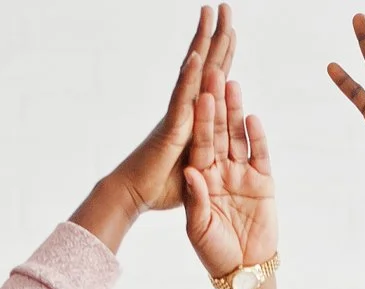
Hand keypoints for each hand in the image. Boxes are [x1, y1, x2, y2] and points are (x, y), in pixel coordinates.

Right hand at [75, 6, 233, 246]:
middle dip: (217, 34)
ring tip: (209, 12)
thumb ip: (205, 150)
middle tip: (223, 5)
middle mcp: (187, 108)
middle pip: (207, 64)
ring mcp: (179, 114)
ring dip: (203, 41)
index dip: (223, 53)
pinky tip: (196, 55)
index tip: (230, 28)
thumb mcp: (196, 166)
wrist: (134, 194)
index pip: (214, 78)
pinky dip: (189, 77)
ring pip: (194, 72)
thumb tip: (216, 143)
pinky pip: (182, 99)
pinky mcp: (171, 128)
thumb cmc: (161, 184)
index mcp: (195, 115)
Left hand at [184, 70, 276, 278]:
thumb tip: (191, 171)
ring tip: (233, 85)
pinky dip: (257, 137)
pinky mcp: (263, 182)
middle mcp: (220, 170)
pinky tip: (252, 118)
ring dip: (235, 113)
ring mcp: (242, 174)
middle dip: (216, 105)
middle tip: (214, 75)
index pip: (199, 143)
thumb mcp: (198, 228)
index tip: (197, 96)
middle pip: (218, 132)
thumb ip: (196, 199)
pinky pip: (260, 155)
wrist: (242, 270)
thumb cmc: (214, 252)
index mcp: (200, 178)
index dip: (199, 120)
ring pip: (238, 137)